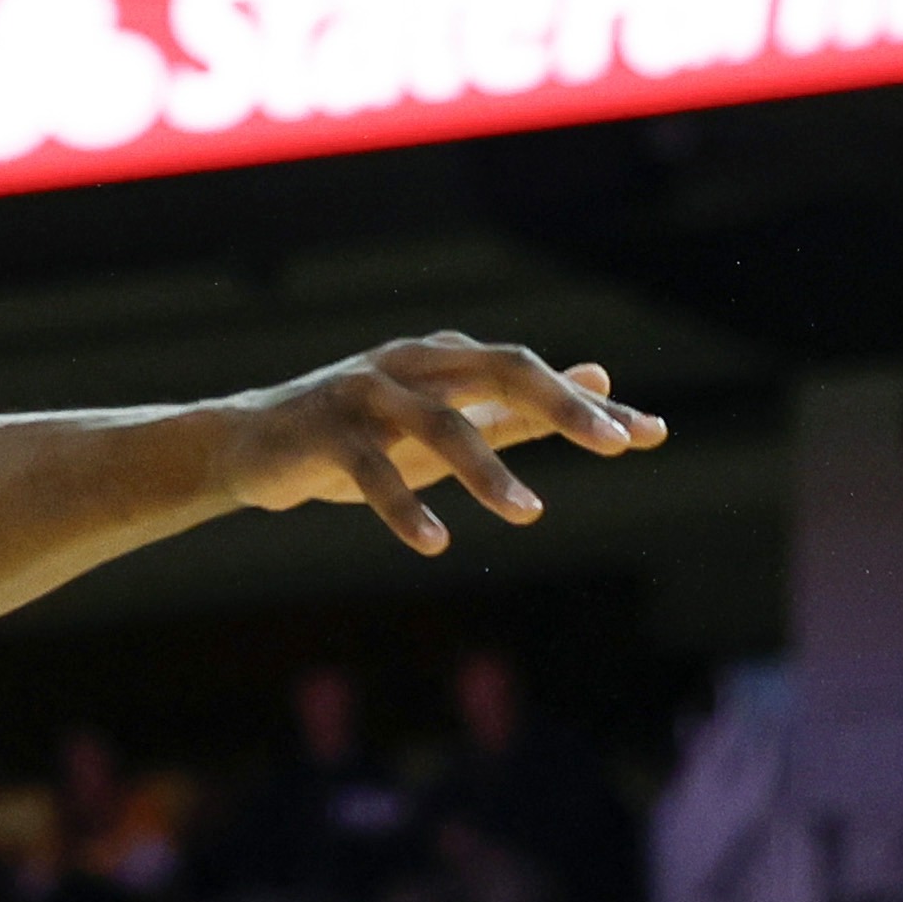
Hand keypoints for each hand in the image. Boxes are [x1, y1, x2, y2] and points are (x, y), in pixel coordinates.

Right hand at [219, 335, 662, 554]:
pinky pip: (372, 470)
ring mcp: (366, 393)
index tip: (649, 434)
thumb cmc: (363, 435)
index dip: (589, 403)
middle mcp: (412, 363)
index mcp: (447, 358)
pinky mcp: (324, 431)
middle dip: (561, 405)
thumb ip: (522, 408)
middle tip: (615, 445)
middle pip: (500, 369)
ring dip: (489, 469)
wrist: (253, 445)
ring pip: (440, 421)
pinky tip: (437, 543)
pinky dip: (405, 507)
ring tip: (530, 513)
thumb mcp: (449, 420)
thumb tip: (602, 378)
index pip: (531, 374)